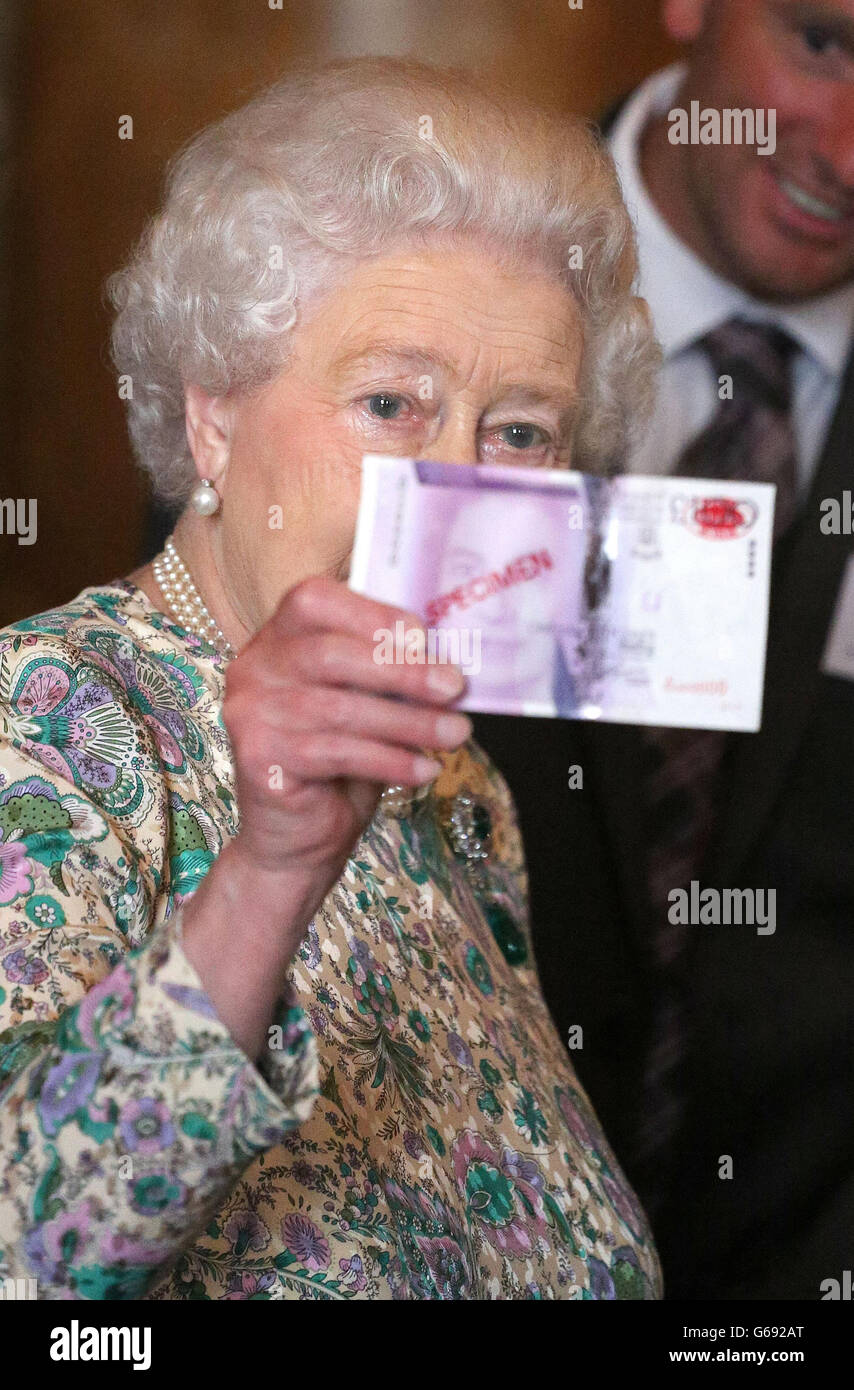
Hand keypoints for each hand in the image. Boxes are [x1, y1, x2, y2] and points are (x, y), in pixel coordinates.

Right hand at [222, 574, 468, 899]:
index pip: (312, 600)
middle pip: (330, 655)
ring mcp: (249, 715)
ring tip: (456, 734)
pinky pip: (336, 753)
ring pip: (339, 709)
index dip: (370, 613)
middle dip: (402, 670)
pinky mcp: (259, 759)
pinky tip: (424, 769)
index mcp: (276, 638)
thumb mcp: (368, 705)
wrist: (299, 839)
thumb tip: (448, 658)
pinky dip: (390, 760)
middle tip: (454, 687)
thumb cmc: (339, 763)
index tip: (424, 637)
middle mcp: (253, 669)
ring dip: (408, 721)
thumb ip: (389, 674)